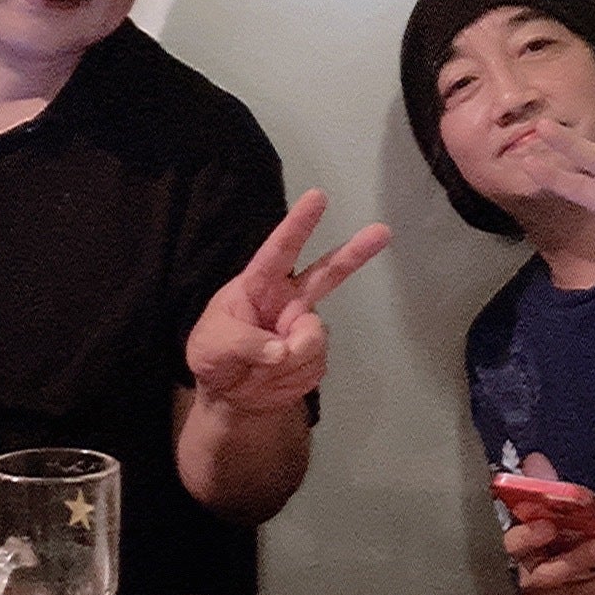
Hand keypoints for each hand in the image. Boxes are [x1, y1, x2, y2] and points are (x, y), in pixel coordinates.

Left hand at [186, 190, 391, 412]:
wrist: (230, 398)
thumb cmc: (213, 358)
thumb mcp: (212, 346)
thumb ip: (245, 343)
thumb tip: (283, 351)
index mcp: (259, 285)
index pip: (280, 250)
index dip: (298, 223)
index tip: (318, 196)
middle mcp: (288, 301)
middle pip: (327, 274)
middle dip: (355, 253)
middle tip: (383, 231)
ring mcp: (304, 328)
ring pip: (313, 338)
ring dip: (287, 360)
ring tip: (259, 372)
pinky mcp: (315, 357)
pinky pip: (314, 365)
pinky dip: (291, 378)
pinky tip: (272, 380)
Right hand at [503, 452, 594, 594]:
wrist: (574, 576)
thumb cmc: (551, 538)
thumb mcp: (546, 511)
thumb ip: (540, 489)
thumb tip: (535, 460)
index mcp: (522, 552)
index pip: (514, 546)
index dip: (527, 537)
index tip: (547, 525)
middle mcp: (535, 580)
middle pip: (548, 576)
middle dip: (574, 561)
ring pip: (582, 594)